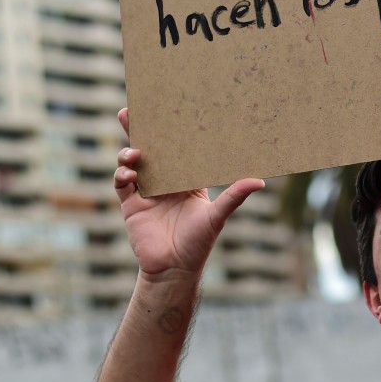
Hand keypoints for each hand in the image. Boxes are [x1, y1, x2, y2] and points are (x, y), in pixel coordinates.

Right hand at [114, 108, 263, 276]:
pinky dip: (122, 175)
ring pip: (131, 162)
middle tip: (129, 112)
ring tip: (134, 153)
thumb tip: (259, 181)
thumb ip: (234, 197)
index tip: (165, 111)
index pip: (177, 148)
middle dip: (138, 130)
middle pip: (150, 149)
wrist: (174, 270)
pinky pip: (121, 183)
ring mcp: (147, 192)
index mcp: (186, 179)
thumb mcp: (217, 216)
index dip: (170, 131)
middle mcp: (166, 181)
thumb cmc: (199, 243)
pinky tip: (128, 175)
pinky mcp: (131, 205)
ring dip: (128, 152)